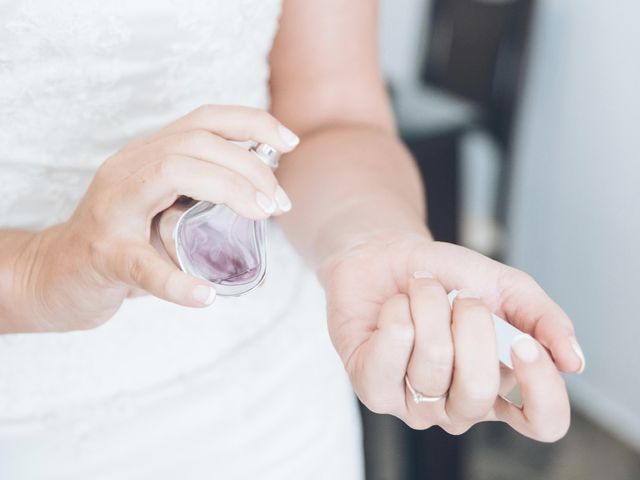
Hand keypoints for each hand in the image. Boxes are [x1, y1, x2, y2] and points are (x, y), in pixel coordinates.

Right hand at [7, 105, 299, 331]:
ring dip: (228, 191)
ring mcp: (112, 209)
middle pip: (194, 142)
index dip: (251, 123)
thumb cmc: (124, 241)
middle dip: (249, 166)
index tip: (289, 142)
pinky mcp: (102, 255)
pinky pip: (141, 264)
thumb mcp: (165, 207)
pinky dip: (176, 281)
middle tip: (279, 202)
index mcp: (148, 156)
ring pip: (170, 174)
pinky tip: (206, 296)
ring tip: (262, 217)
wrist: (57, 274)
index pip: (203, 120)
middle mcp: (128, 169)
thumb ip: (202, 198)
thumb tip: (267, 205)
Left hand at [320, 231, 584, 441]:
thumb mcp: (505, 286)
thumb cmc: (447, 276)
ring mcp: (415, 404)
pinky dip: (396, 313)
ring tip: (421, 291)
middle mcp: (459, 406)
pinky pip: (388, 357)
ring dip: (427, 305)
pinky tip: (394, 307)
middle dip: (470, 324)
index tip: (522, 342)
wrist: (389, 253)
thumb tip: (573, 360)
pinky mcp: (374, 390)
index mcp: (502, 387)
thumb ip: (542, 318)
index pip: (542, 421)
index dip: (540, 387)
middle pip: (479, 391)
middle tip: (457, 295)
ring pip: (432, 364)